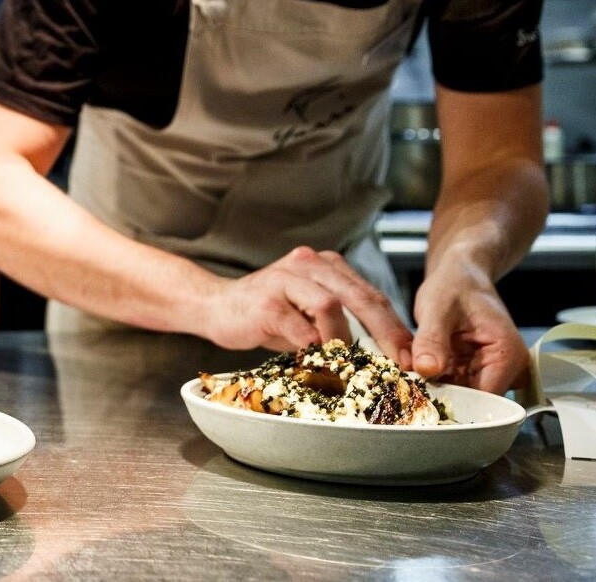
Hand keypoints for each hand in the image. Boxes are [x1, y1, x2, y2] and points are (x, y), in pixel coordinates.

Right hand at [205, 247, 413, 360]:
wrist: (216, 306)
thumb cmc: (267, 316)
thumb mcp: (310, 317)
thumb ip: (341, 327)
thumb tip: (382, 358)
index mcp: (327, 267)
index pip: (371, 295)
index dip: (394, 328)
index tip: (412, 358)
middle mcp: (310, 265)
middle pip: (360, 297)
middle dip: (385, 333)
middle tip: (400, 363)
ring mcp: (285, 280)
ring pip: (331, 305)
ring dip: (342, 340)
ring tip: (345, 363)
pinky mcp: (265, 301)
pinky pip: (298, 325)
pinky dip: (311, 345)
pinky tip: (313, 359)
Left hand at [410, 269, 527, 394]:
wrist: (459, 276)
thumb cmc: (455, 285)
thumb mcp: (438, 308)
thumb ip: (432, 339)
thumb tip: (427, 370)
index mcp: (507, 355)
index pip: (485, 398)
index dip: (453, 404)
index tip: (420, 403)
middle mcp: (505, 370)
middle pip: (473, 403)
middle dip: (440, 400)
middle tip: (406, 394)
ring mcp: (488, 373)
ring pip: (459, 398)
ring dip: (434, 393)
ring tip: (407, 384)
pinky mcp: (471, 373)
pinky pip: (451, 388)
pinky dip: (432, 384)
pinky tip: (413, 377)